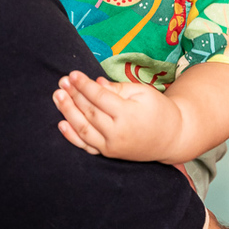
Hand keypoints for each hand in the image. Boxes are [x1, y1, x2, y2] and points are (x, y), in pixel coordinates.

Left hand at [53, 71, 183, 162]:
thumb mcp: (143, 93)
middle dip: (73, 95)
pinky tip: (61, 123)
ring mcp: (112, 146)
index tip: (73, 74)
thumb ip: (119, 88)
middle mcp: (118, 133)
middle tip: (62, 82)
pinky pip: (86, 146)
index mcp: (128, 114)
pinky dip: (72, 136)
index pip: (100, 97)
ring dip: (68, 112)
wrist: (171, 138)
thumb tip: (96, 82)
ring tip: (57, 96)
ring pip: (83, 129)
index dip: (84, 85)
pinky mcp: (109, 154)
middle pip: (89, 112)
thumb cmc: (159, 110)